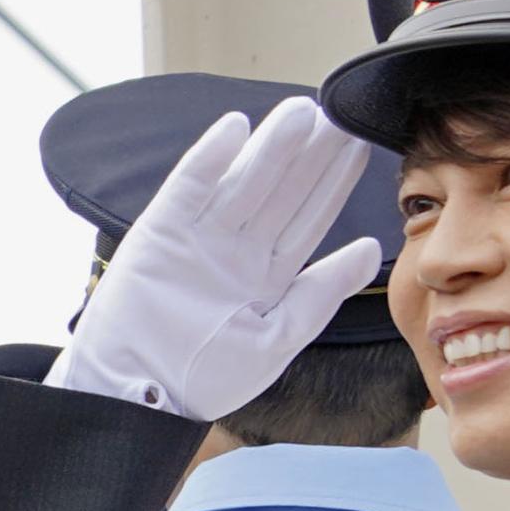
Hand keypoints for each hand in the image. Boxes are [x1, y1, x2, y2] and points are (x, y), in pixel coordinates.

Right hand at [51, 98, 382, 421]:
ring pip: (243, 182)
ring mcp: (199, 237)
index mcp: (267, 275)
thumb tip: (371, 250)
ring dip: (269, 147)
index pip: (309, 218)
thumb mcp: (276, 340)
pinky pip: (188, 187)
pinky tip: (234, 128)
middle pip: (282, 191)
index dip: (334, 181)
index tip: (361, 143)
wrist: (138, 397)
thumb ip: (321, 294)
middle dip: (310, 154)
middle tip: (339, 113)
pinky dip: (208, 159)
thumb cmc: (205, 380)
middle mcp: (236, 249)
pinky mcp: (160, 232)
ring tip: (300, 112)